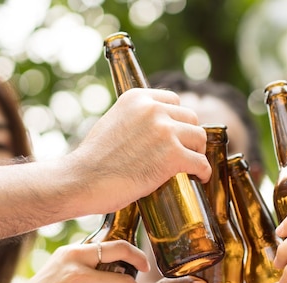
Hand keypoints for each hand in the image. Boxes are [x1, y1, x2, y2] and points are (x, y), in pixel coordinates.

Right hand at [68, 88, 211, 214]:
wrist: (82, 180)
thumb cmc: (95, 159)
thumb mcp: (114, 121)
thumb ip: (136, 118)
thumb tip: (156, 125)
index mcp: (137, 97)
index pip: (174, 100)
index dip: (178, 119)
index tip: (177, 134)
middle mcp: (153, 109)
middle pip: (191, 118)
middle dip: (189, 136)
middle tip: (184, 153)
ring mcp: (165, 131)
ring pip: (200, 138)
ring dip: (197, 153)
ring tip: (191, 166)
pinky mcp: (173, 155)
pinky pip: (201, 162)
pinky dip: (204, 172)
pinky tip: (200, 178)